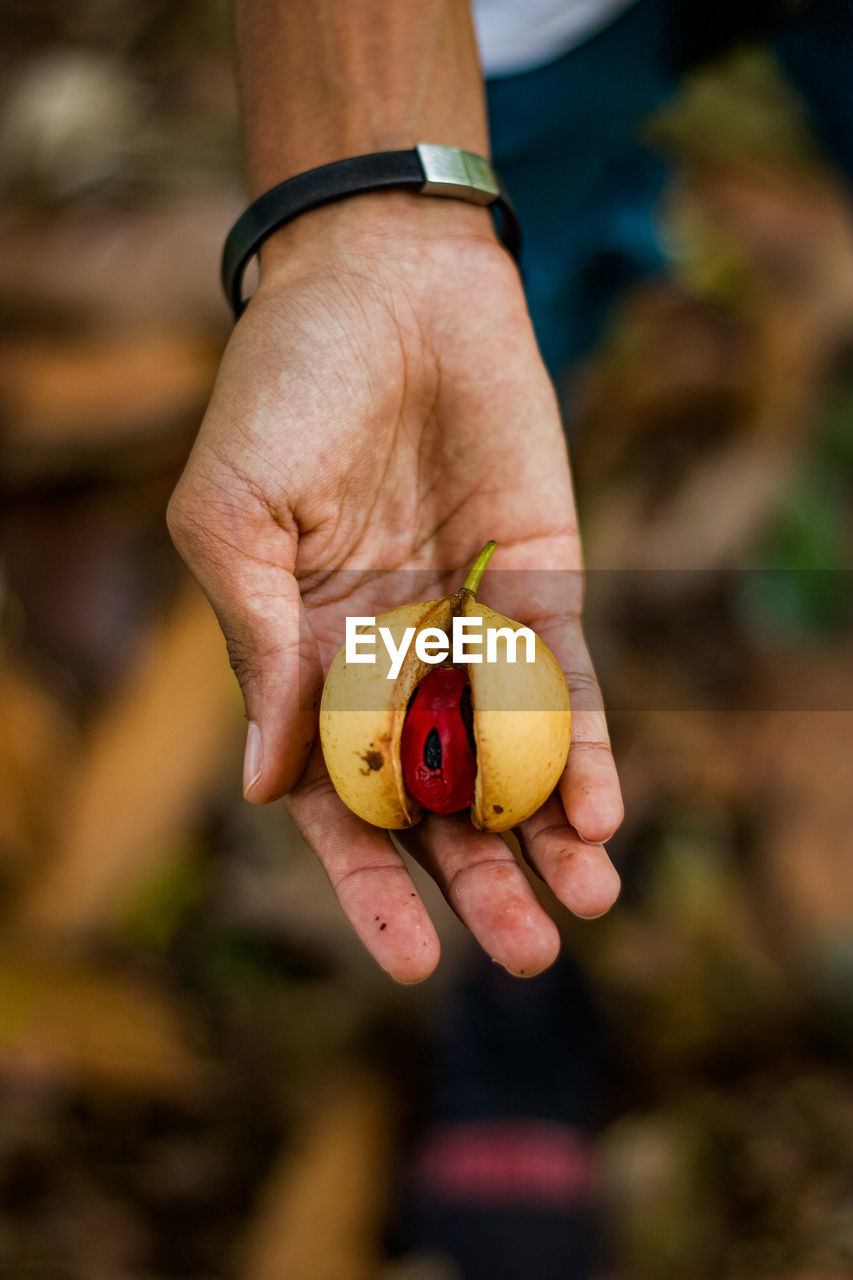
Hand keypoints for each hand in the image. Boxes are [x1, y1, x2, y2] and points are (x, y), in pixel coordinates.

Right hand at [168, 197, 621, 981]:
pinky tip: (602, 810)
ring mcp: (469, 628)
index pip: (340, 801)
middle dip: (479, 882)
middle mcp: (391, 662)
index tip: (407, 963)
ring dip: (547, 838)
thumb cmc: (282, 393)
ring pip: (514, 760)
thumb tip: (266, 787)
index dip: (369, 884)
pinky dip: (585, 746)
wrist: (385, 284)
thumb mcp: (231, 519)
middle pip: (442, 801)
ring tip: (583, 908)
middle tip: (526, 954)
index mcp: (304, 663)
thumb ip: (256, 650)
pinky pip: (566, 682)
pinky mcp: (541, 585)